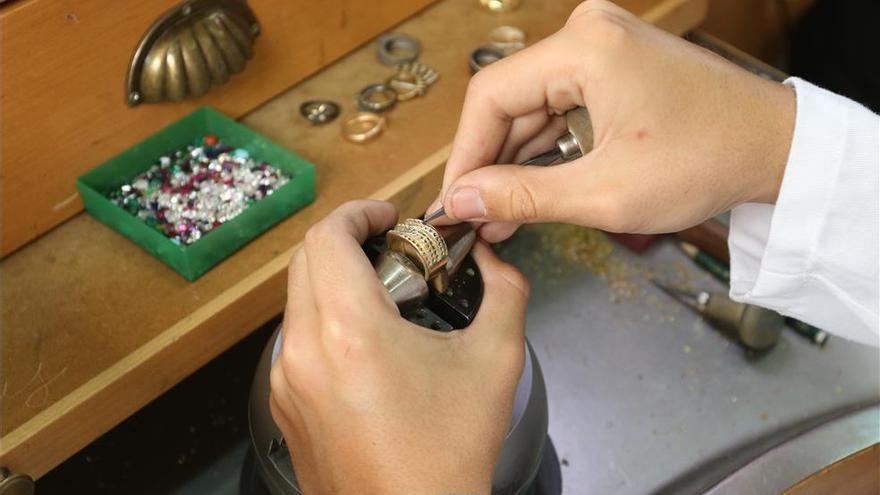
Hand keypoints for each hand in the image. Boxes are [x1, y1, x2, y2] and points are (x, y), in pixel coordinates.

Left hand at [269, 200, 528, 493]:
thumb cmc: (448, 453)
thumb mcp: (495, 361)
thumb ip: (504, 291)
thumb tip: (493, 259)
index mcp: (350, 332)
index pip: (327, 236)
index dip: (358, 212)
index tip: (389, 218)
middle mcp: (303, 352)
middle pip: (306, 260)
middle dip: (348, 242)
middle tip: (394, 255)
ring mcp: (286, 381)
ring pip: (299, 301)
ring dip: (336, 284)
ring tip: (387, 305)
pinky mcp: (285, 405)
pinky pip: (297, 341)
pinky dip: (326, 323)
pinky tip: (369, 350)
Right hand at [433, 0, 794, 241]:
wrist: (776, 148)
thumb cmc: (707, 161)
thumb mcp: (605, 193)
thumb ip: (523, 197)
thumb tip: (461, 201)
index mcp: (584, 48)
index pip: (491, 97)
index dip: (465, 155)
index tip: (453, 202)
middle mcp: (587, 33)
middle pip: (508, 100)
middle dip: (489, 163)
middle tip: (473, 217)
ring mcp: (601, 45)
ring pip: (531, 105)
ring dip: (514, 160)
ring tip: (498, 216)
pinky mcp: (612, 64)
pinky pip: (558, 104)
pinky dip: (544, 147)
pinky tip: (528, 188)